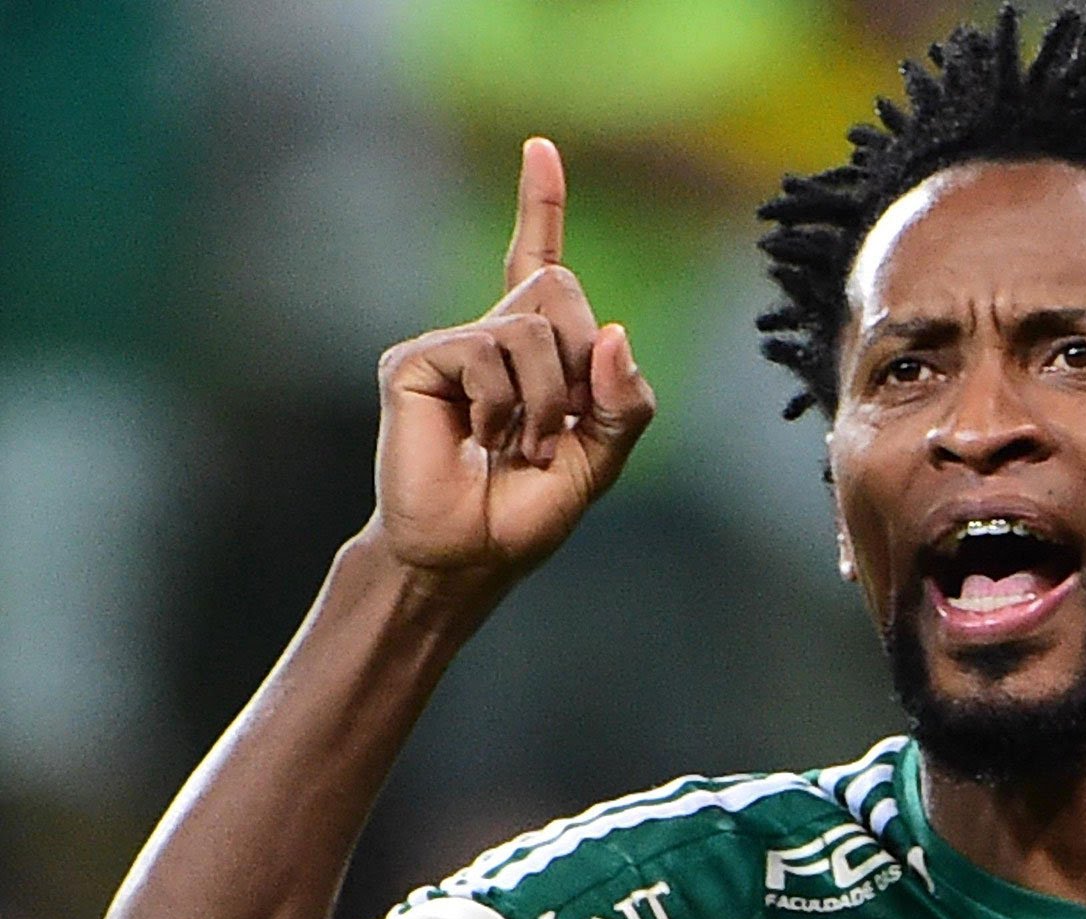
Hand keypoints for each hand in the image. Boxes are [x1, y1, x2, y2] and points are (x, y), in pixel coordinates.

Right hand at [369, 137, 655, 581]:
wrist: (466, 556)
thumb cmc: (525, 512)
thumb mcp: (601, 459)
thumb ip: (623, 401)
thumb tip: (615, 334)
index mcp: (536, 354)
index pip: (538, 263)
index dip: (540, 205)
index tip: (540, 147)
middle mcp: (491, 337)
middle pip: (560, 287)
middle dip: (579, 363)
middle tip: (556, 428)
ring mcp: (451, 347)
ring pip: (531, 326)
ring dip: (546, 402)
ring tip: (520, 447)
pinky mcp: (415, 363)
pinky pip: (487, 353)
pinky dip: (504, 407)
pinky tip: (481, 440)